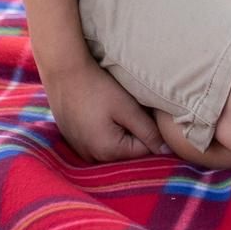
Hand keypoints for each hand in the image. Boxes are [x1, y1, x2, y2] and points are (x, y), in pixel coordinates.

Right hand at [49, 59, 165, 163]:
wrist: (64, 72)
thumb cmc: (98, 87)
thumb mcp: (129, 109)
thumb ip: (149, 132)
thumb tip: (166, 151)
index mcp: (108, 151)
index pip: (144, 150)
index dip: (149, 130)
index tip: (142, 111)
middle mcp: (92, 157)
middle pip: (127, 151)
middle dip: (134, 133)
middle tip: (127, 108)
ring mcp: (80, 150)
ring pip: (113, 147)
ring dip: (119, 132)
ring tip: (112, 109)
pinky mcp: (74, 140)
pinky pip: (98, 142)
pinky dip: (104, 131)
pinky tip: (100, 112)